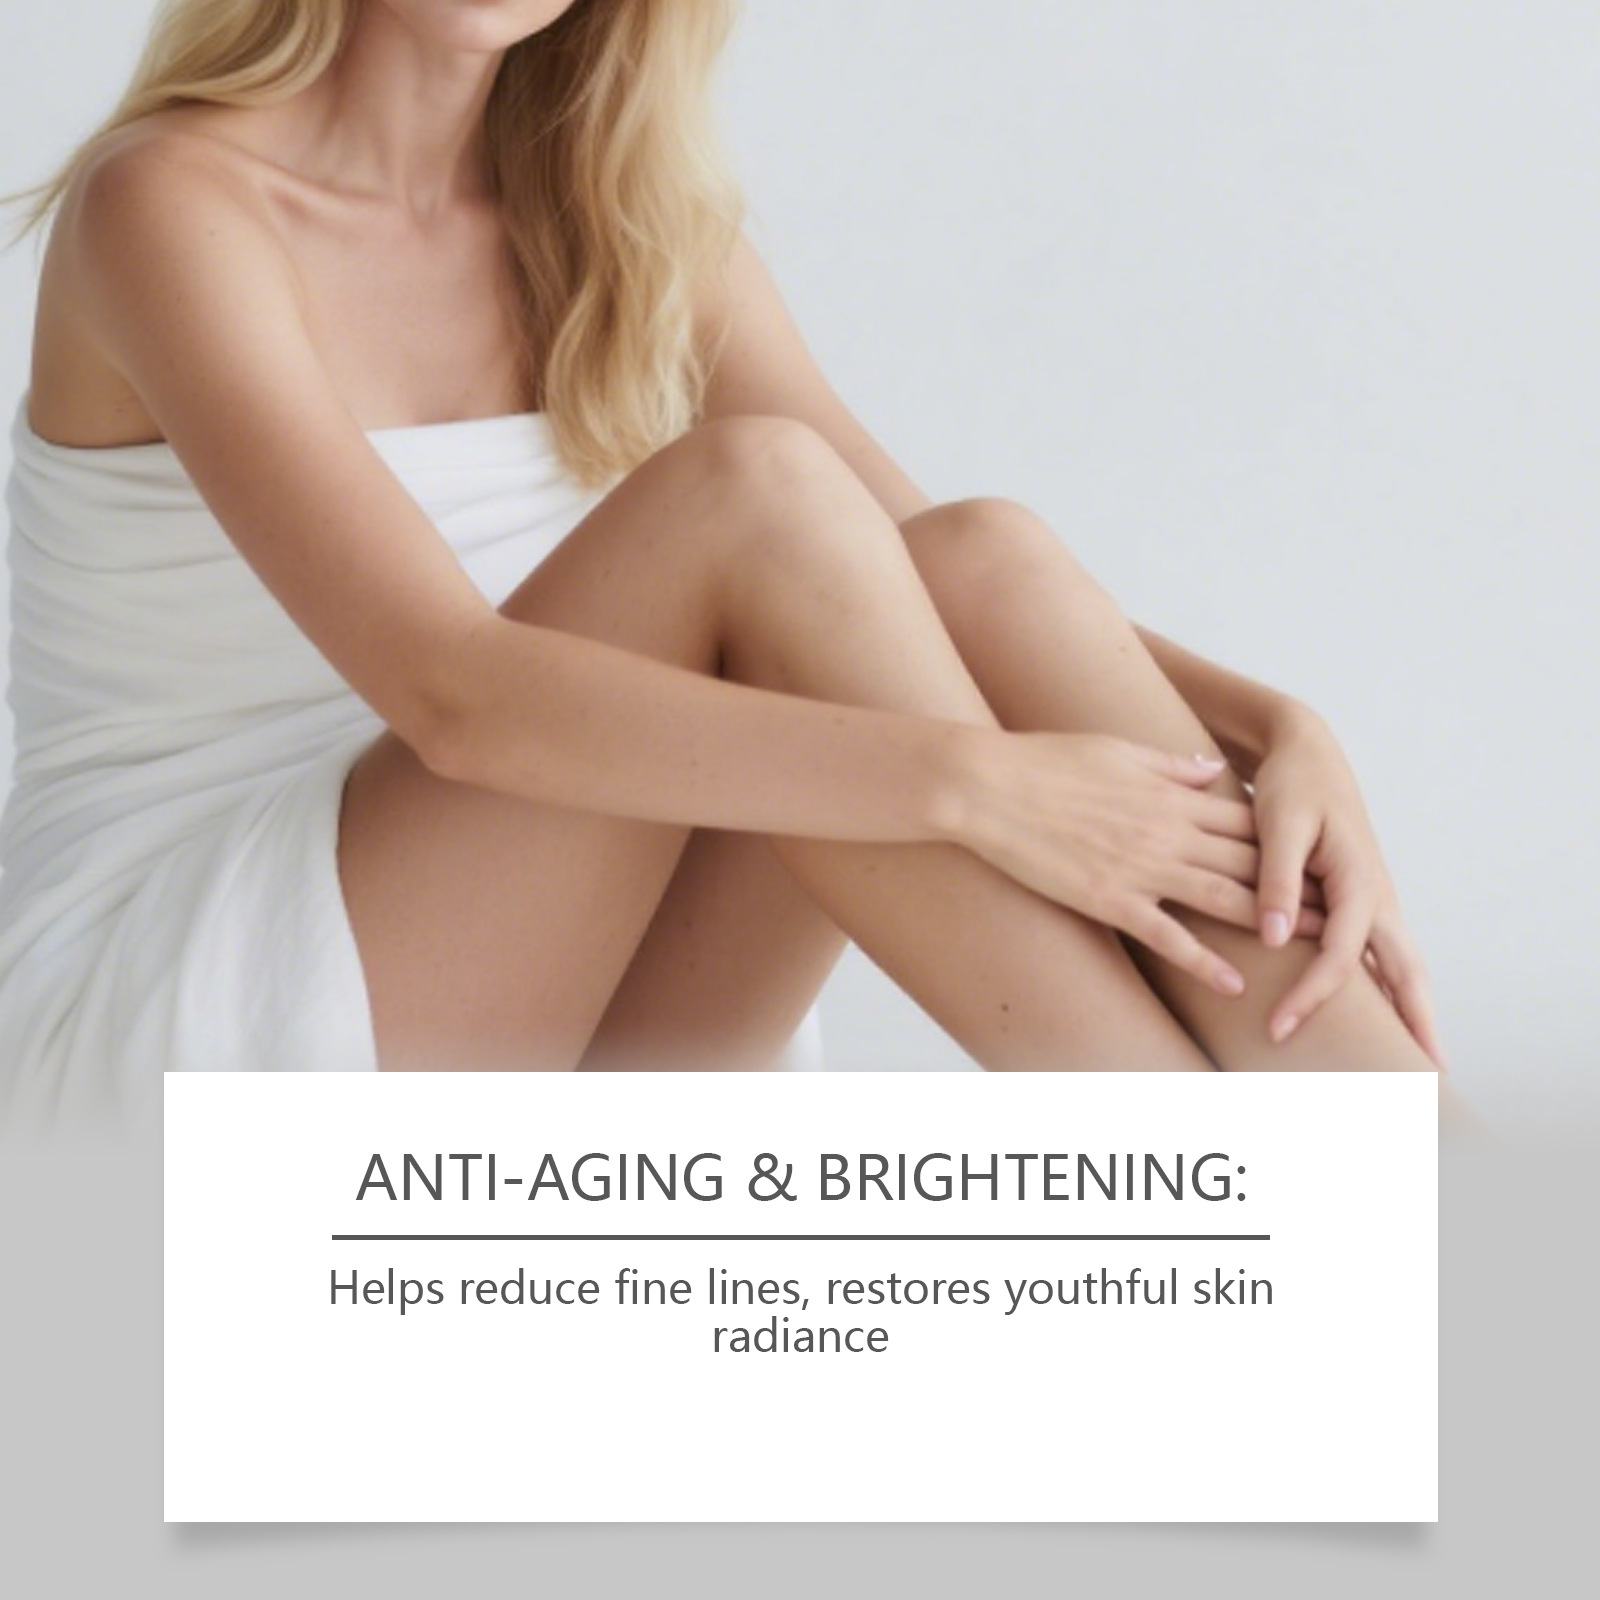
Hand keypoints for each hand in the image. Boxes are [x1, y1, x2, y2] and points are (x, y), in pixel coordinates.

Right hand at [952, 730, 1318, 996]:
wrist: (989, 786)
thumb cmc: (1045, 761)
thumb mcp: (1116, 748)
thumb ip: (1170, 763)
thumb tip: (1212, 765)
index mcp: (1170, 795)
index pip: (1249, 821)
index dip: (1292, 843)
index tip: (1327, 862)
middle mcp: (1167, 832)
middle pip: (1252, 862)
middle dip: (1302, 889)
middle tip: (1347, 916)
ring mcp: (1140, 868)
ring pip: (1224, 898)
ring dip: (1273, 923)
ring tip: (1314, 949)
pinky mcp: (1109, 899)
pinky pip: (1167, 936)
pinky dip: (1204, 961)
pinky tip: (1235, 983)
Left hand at [1250, 704, 1445, 1064]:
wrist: (1307, 755)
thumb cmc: (1291, 788)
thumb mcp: (1279, 824)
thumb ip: (1277, 880)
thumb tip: (1275, 938)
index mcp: (1359, 882)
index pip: (1340, 957)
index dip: (1311, 996)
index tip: (1279, 1029)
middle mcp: (1378, 898)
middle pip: (1405, 973)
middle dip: (1415, 1025)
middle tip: (1425, 1078)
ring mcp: (1376, 902)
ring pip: (1403, 967)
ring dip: (1413, 1012)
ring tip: (1418, 1062)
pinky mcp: (1363, 903)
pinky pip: (1383, 956)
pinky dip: (1392, 990)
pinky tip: (1387, 1018)